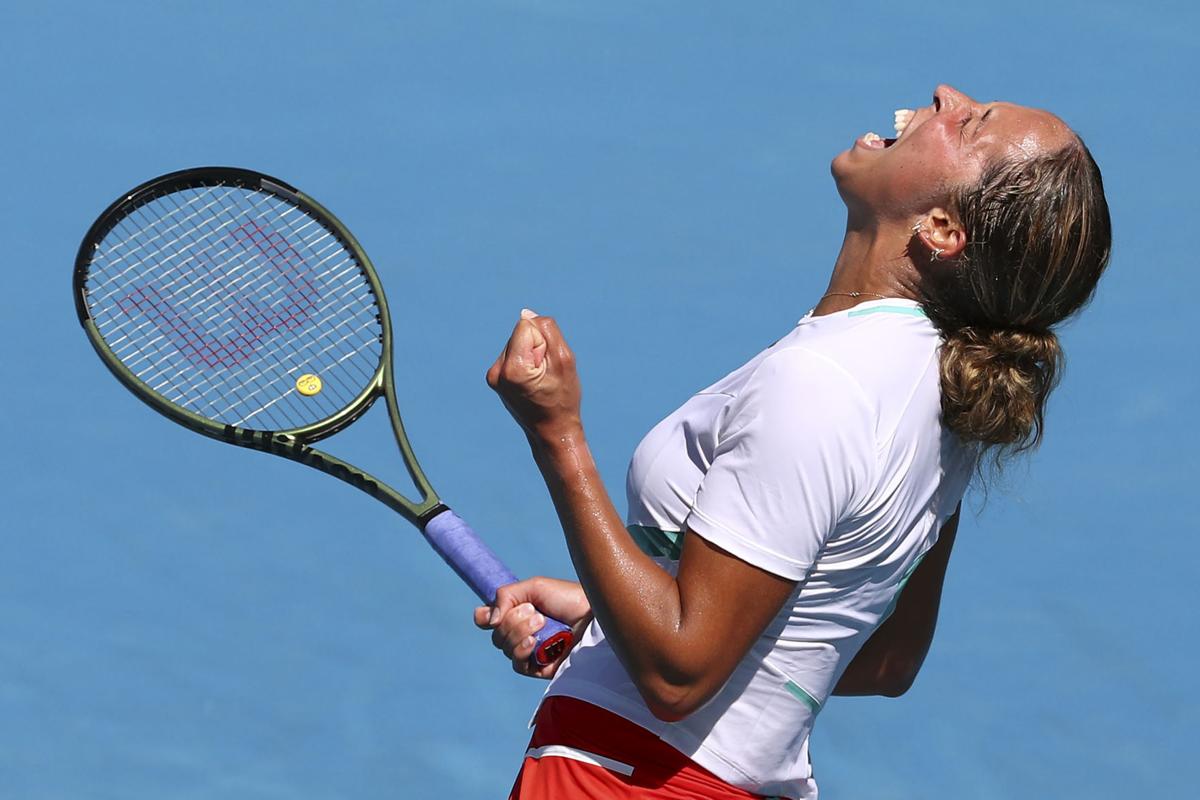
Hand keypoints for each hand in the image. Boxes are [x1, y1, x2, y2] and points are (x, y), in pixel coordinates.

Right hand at [473, 577, 591, 678]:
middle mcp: (520, 632)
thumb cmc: (568, 599)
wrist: (593, 617)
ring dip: (519, 633)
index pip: (486, 620)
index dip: (484, 617)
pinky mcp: (539, 668)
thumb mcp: (535, 587)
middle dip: (512, 621)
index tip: (492, 613)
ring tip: (542, 623)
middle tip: (536, 612)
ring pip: (505, 648)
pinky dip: (521, 651)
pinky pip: (518, 665)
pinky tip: (533, 643)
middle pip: (495, 634)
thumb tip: (488, 621)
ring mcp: (530, 651)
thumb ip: (506, 596)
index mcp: (517, 612)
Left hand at [486, 309, 581, 441]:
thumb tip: (525, 314)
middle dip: (537, 348)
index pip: (527, 327)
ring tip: (539, 381)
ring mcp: (492, 376)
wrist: (552, 431)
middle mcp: (496, 371)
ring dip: (531, 356)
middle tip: (545, 376)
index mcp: (512, 368)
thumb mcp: (565, 360)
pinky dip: (525, 363)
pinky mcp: (493, 378)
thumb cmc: (563, 398)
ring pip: (517, 343)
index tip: (547, 367)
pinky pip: (513, 354)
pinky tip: (531, 382)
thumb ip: (547, 330)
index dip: (544, 342)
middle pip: (520, 334)